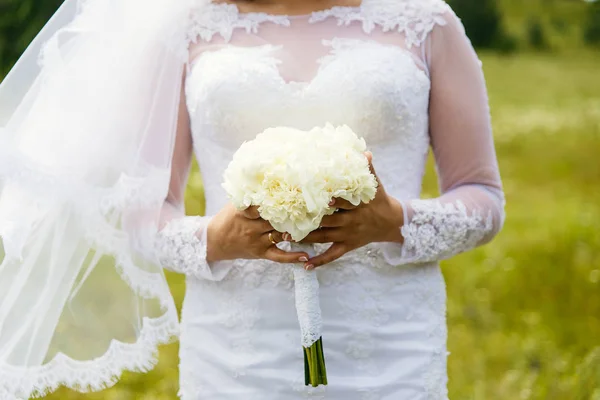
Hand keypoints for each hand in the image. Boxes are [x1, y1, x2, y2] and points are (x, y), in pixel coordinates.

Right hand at [206, 203, 308, 263]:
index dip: (280, 200)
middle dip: (293, 214)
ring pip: (280, 235)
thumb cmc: (228, 218)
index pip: (263, 205)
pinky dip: (292, 257)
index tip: (296, 193)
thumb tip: (269, 176)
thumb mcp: (235, 203)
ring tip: (315, 227)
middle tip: (314, 208)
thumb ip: (251, 194)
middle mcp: (251, 227)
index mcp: (244, 212)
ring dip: (297, 232)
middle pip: (275, 219)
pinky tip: (306, 255)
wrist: (215, 241)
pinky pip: (279, 256)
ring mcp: (256, 241)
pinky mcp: (261, 253)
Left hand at [298, 152, 403, 268]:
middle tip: (287, 220)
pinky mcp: (347, 246)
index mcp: (356, 207)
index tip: (317, 199)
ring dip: (306, 238)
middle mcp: (350, 222)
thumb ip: (368, 169)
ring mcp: (347, 236)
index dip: (331, 202)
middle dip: (308, 221)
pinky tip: (305, 265)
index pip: (342, 203)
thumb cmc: (379, 200)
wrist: (392, 223)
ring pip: (324, 238)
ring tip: (286, 238)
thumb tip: (365, 152)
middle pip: (327, 222)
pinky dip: (319, 261)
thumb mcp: (376, 186)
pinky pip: (332, 255)